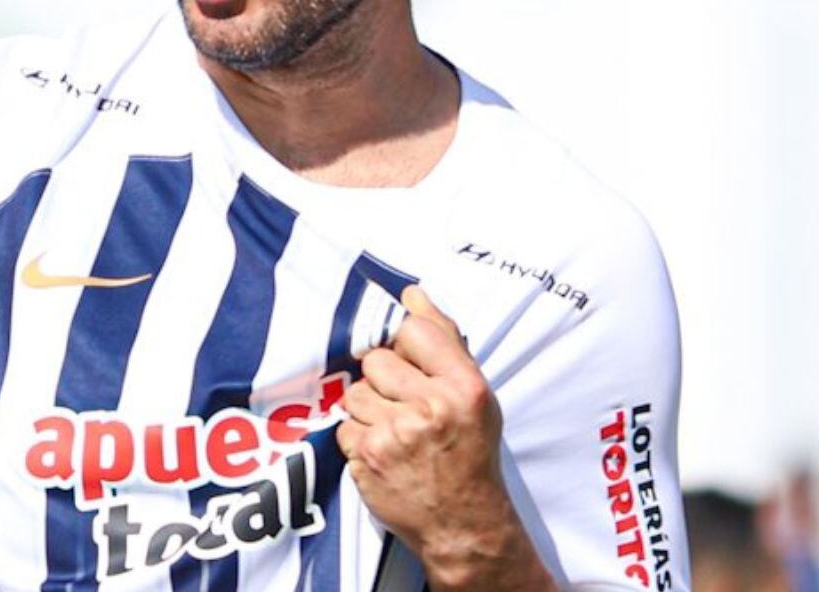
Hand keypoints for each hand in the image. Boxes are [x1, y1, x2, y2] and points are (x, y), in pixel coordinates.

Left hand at [338, 286, 550, 590]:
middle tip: (404, 406)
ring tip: (395, 432)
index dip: (404, 344)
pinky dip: (358, 439)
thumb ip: (444, 342)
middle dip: (384, 381)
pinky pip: (344, 427)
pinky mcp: (369, 457)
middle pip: (375, 360)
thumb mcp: (473, 395)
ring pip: (355, 393)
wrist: (465, 524)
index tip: (408, 361)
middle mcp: (432, 407)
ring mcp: (397, 434)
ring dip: (368, 410)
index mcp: (464, 386)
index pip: (413, 330)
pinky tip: (383, 454)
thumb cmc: (470, 453)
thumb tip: (412, 293)